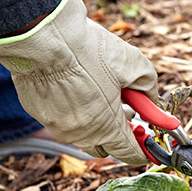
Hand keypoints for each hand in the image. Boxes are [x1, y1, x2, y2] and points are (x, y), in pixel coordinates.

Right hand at [0, 0, 157, 163]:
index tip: (149, 146)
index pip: (129, 153)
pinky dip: (77, 109)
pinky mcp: (39, 112)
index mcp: (106, 126)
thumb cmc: (89, 51)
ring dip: (98, 121)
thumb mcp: (134, 64)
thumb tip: (151, 100)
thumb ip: (149, 87)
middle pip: (105, 146)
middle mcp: (79, 133)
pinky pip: (63, 119)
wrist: (45, 37)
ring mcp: (56, 124)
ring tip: (106, 94)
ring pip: (83, 133)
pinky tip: (82, 86)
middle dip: (120, 134)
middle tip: (130, 112)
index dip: (143, 150)